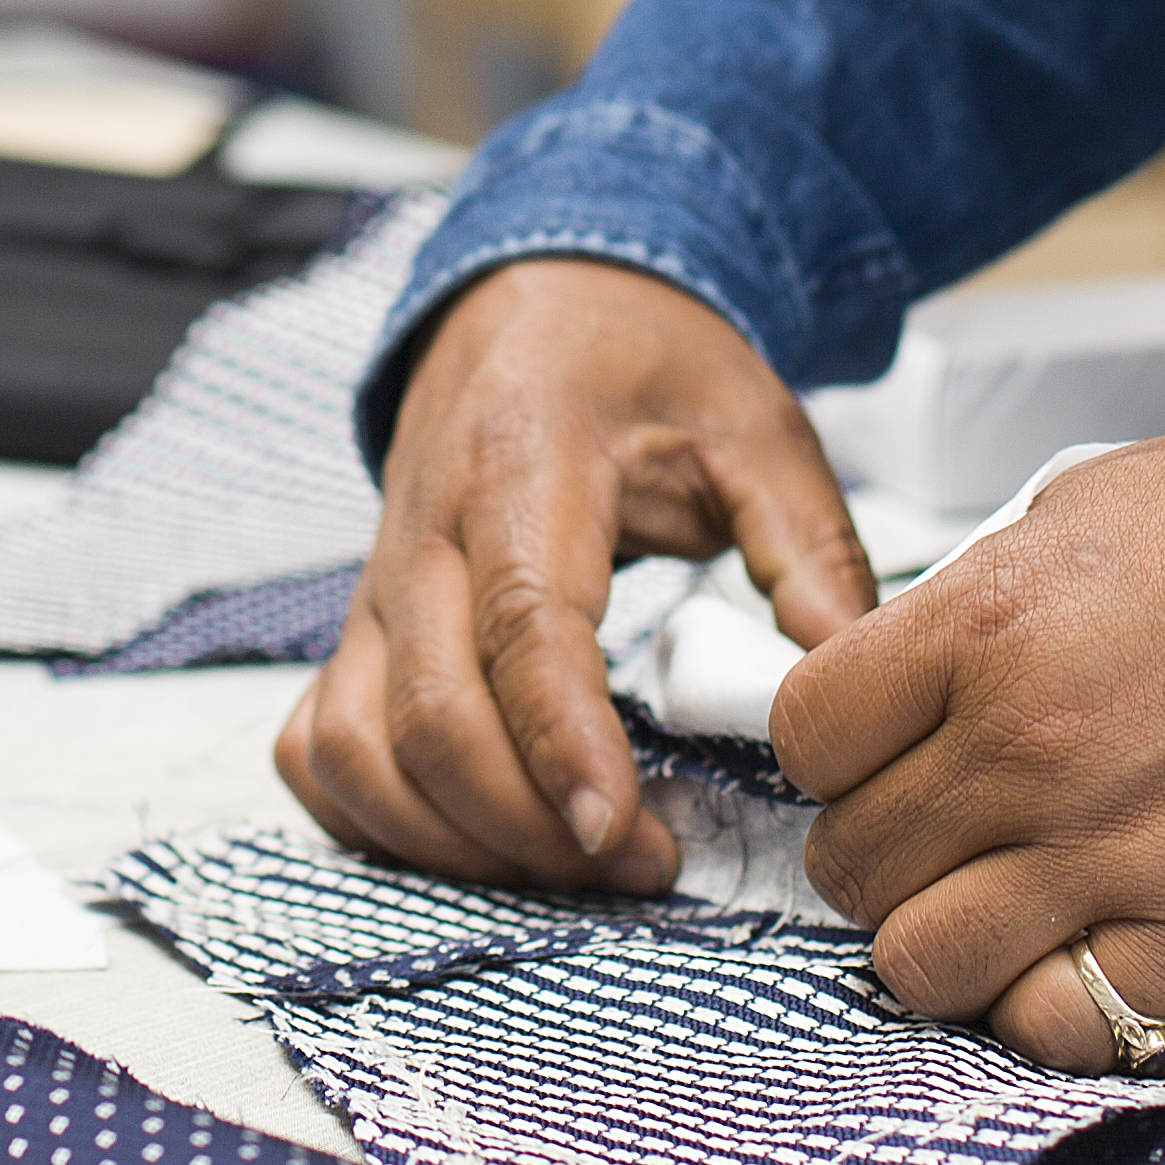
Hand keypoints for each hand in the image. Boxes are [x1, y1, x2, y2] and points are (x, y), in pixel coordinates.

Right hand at [273, 255, 874, 890]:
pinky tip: (464, 838)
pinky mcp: (354, 623)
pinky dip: (372, 815)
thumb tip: (847, 676)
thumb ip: (810, 547)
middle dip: (525, 823)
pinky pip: (317, 743)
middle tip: (638, 866)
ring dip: (448, 836)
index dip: (562, 743)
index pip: (523, 623)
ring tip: (564, 863)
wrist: (537, 298)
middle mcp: (423, 527)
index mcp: (524, 463)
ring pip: (355, 744)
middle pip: (429, 711)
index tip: (624, 834)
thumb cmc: (645, 366)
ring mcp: (373, 581)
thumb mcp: (756, 424)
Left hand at [771, 408, 1164, 1070]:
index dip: (832, 756)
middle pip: (850, 863)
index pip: (806, 737)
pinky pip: (1058, 1025)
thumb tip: (913, 680)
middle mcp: (1028, 745)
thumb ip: (979, 602)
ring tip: (999, 908)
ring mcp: (1111, 850)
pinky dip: (1051, 1006)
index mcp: (986, 622)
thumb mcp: (1086, 506)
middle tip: (939, 838)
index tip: (872, 757)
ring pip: (921, 966)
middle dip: (879, 854)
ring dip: (944, 945)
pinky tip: (1082, 954)